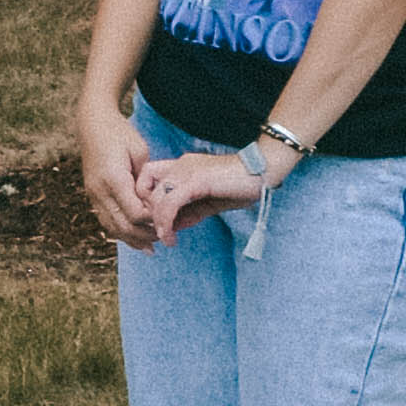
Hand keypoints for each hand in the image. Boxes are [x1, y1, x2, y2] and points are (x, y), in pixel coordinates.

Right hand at [76, 97, 152, 245]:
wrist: (93, 124)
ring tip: (150, 248)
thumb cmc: (120, 134)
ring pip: (112, 227)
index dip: (154, 220)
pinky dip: (120, 232)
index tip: (170, 219)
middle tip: (164, 237)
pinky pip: (105, 220)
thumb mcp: (139, 151)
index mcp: (113, 178)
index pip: (136, 212)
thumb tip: (153, 201)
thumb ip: (145, 178)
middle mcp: (99, 190)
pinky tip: (133, 239)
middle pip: (123, 225)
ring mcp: (93, 194)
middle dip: (145, 235)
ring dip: (131, 239)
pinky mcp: (92, 195)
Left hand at [145, 145, 267, 237]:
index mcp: (180, 166)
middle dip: (146, 214)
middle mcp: (178, 165)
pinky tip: (171, 237)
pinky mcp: (196, 181)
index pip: (145, 178)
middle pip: (143, 188)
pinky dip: (166, 223)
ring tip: (165, 240)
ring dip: (156, 224)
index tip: (155, 222)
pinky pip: (170, 204)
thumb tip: (170, 229)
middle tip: (157, 235)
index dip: (144, 201)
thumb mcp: (207, 202)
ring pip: (155, 198)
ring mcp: (186, 171)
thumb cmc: (238, 186)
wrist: (261, 172)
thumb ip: (188, 212)